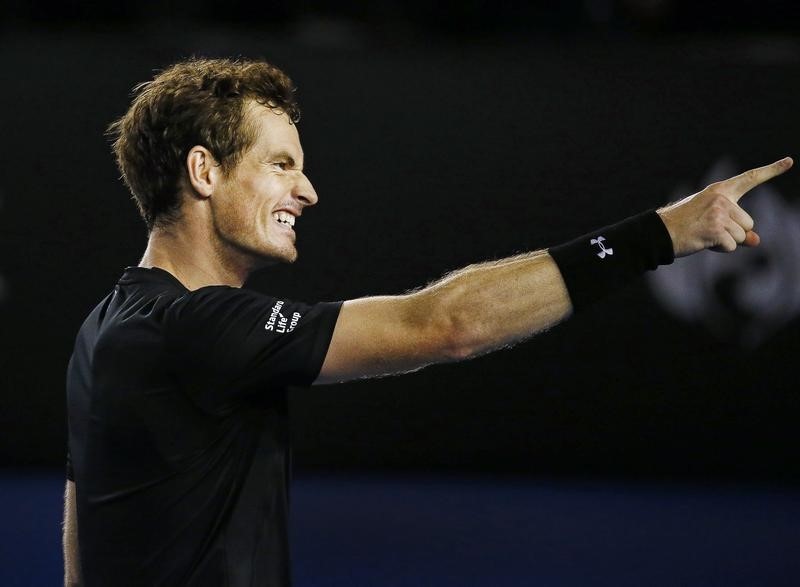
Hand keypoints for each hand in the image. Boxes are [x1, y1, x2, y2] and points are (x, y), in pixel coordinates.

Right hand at [657, 157, 792, 256]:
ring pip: (742, 236)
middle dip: (734, 233)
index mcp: (719, 190)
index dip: (771, 170)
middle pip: (748, 224)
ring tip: (703, 235)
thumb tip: (757, 241)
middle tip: (707, 230)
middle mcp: (721, 199)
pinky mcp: (716, 229)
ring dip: (726, 241)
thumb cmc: (684, 226)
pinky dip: (720, 249)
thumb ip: (737, 229)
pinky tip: (702, 241)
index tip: (790, 161)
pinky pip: (731, 246)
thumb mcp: (712, 222)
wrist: (659, 232)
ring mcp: (718, 213)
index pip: (749, 178)